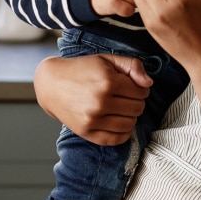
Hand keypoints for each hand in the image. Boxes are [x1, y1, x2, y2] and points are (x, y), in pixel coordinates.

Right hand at [34, 53, 151, 145]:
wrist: (51, 84)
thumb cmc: (81, 70)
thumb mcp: (107, 60)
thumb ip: (132, 66)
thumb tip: (148, 83)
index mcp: (107, 82)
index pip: (141, 92)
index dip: (140, 88)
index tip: (131, 86)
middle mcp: (101, 103)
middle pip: (137, 108)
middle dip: (136, 101)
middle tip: (125, 96)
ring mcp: (93, 120)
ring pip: (130, 124)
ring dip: (130, 116)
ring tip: (121, 108)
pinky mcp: (87, 133)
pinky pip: (116, 139)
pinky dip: (123, 133)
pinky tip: (118, 121)